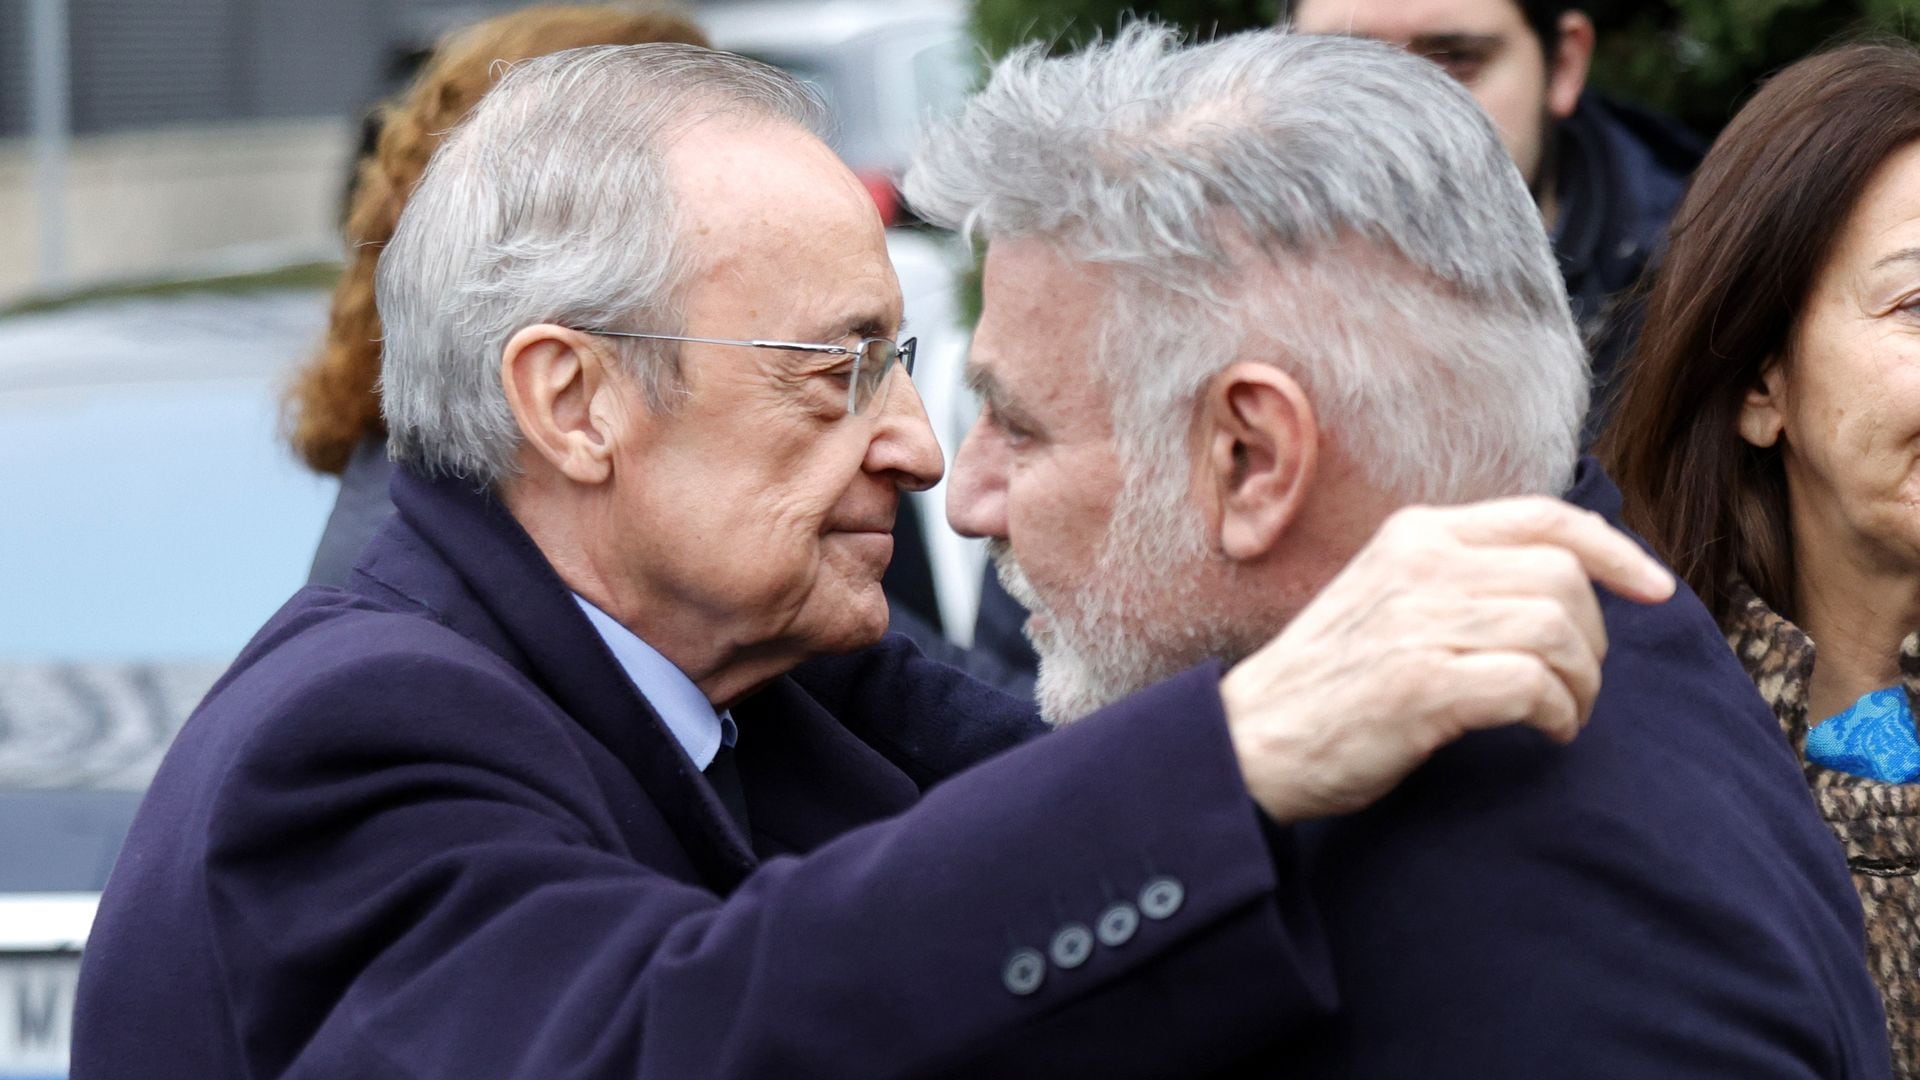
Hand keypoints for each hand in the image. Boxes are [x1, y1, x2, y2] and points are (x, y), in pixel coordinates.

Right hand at [1219, 497, 1674, 822]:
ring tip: (1562, 714)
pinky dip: (1558, 713)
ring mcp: (1419, 621)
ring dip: (1581, 683)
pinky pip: (1533, 684)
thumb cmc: (1327, 681)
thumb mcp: (1386, 596)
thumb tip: (1561, 586)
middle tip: (1578, 681)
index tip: (1656, 589)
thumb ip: (1456, 576)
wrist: (1249, 740)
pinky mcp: (1422, 684)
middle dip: (1595, 637)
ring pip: (1557, 630)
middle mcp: (1419, 564)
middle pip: (1563, 577)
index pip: (1543, 516)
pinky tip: (1546, 732)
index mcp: (1415, 534)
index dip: (1615, 550)